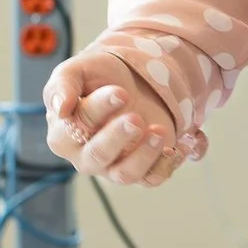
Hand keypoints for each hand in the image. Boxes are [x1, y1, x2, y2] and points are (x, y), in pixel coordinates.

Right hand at [43, 49, 205, 186]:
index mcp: (64, 134)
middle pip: (98, 157)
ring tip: (160, 130)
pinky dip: (170, 162)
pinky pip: (153, 177)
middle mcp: (87, 156)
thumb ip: (63, 84)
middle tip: (136, 117)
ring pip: (125, 174)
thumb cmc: (96, 77)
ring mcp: (114, 165)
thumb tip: (61, 108)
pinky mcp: (142, 168)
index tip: (121, 91)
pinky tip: (185, 141)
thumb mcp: (76, 70)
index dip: (99, 110)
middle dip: (118, 137)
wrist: (128, 78)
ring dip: (145, 155)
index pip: (77, 128)